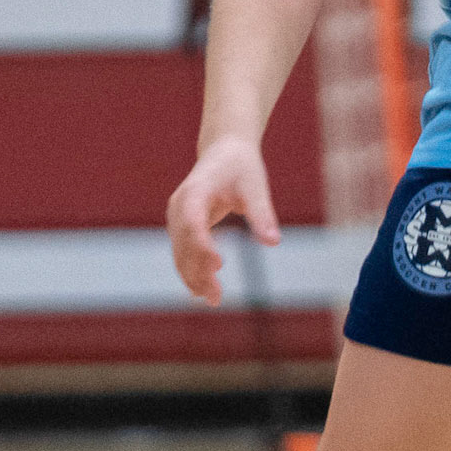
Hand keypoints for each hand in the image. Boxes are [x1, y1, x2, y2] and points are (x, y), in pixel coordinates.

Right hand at [166, 135, 279, 305]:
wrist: (225, 150)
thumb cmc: (241, 166)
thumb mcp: (256, 185)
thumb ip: (262, 213)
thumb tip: (273, 242)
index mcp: (195, 192)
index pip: (193, 223)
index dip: (202, 246)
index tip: (218, 266)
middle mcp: (180, 206)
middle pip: (183, 244)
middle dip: (197, 272)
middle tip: (216, 298)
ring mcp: (177, 216)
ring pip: (180, 253)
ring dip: (193, 277)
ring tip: (213, 300)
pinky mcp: (182, 225)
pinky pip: (183, 252)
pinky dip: (192, 270)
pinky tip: (205, 289)